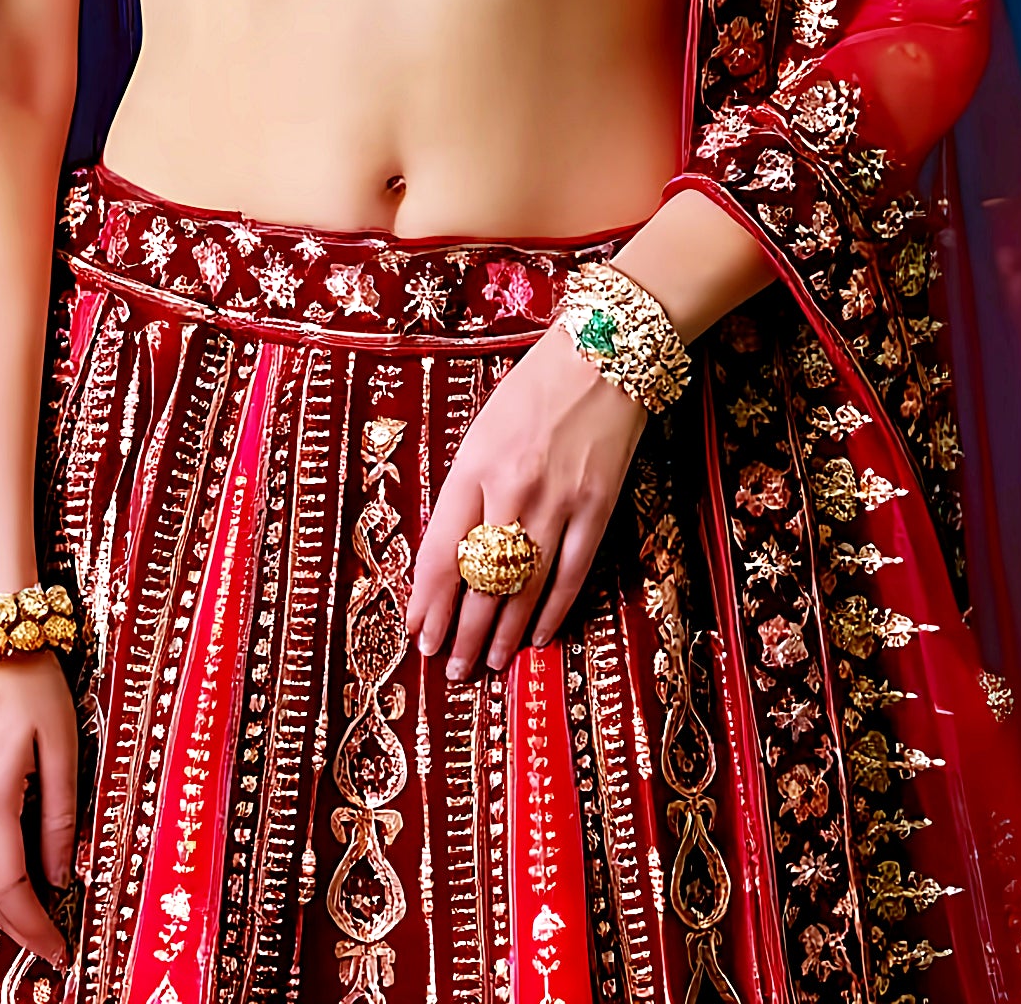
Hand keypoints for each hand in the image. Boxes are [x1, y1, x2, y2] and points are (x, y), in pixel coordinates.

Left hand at [406, 321, 646, 677]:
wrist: (603, 354)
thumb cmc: (534, 388)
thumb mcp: (481, 431)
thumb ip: (467, 489)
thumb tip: (456, 554)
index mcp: (474, 467)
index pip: (442, 552)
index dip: (428, 601)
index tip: (418, 633)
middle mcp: (512, 490)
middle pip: (481, 581)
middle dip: (461, 632)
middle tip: (450, 667)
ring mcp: (559, 502)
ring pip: (525, 587)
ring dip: (503, 633)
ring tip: (486, 663)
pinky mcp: (598, 507)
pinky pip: (573, 573)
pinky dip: (555, 611)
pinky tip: (540, 636)